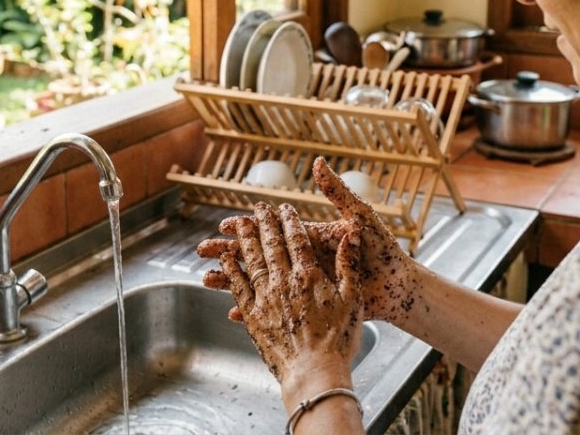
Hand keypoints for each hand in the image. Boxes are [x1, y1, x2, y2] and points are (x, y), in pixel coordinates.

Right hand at [198, 157, 424, 326]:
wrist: (399, 286)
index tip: (223, 224)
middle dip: (229, 252)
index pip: (270, 231)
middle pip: (257, 255)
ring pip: (260, 283)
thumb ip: (337, 192)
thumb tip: (318, 162)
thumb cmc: (382, 250)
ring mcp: (303, 284)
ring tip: (207, 281)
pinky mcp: (309, 305)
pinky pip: (276, 310)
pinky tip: (234, 312)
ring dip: (233, 282)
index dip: (247, 227)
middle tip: (201, 250)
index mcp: (310, 239)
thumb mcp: (359, 218)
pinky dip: (255, 311)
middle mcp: (302, 260)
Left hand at [217, 200, 362, 392]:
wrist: (314, 373)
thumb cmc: (338, 340)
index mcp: (309, 275)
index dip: (289, 220)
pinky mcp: (253, 316)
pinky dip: (231, 270)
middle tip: (258, 207)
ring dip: (244, 239)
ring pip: (251, 260)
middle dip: (264, 222)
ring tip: (237, 224)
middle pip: (270, 243)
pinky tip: (226, 260)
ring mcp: (265, 298)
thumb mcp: (353, 299)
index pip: (296, 238)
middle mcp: (283, 281)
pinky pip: (238, 287)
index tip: (284, 208)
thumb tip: (352, 234)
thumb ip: (349, 264)